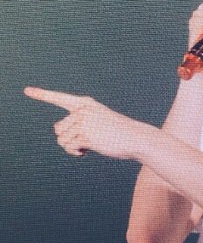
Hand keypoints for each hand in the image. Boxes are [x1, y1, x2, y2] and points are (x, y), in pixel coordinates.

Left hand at [24, 87, 153, 159]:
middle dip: (68, 137)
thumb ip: (79, 124)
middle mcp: (82, 110)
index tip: (27, 90)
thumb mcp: (98, 122)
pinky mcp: (86, 135)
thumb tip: (63, 140)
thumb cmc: (118, 132)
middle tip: (84, 141)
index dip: (42, 94)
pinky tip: (86, 152)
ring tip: (88, 146)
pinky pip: (69, 147)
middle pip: (59, 128)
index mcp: (85, 103)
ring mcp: (84, 122)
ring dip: (72, 146)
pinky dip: (75, 152)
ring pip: (62, 139)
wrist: (136, 138)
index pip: (60, 98)